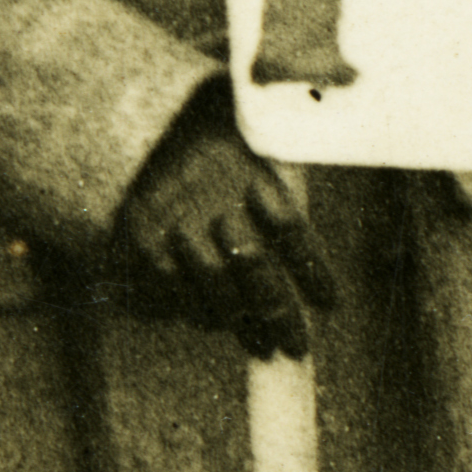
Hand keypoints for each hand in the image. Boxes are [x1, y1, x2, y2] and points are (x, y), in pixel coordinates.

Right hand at [102, 105, 320, 359]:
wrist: (149, 126)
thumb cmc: (221, 148)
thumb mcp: (263, 154)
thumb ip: (287, 201)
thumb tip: (307, 260)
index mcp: (254, 172)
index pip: (294, 228)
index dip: (314, 273)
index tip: (331, 305)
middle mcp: (215, 198)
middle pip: (255, 265)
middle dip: (280, 314)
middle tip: (296, 346)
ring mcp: (175, 220)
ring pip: (213, 285)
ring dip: (238, 321)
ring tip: (259, 344)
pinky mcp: (140, 237)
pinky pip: (168, 287)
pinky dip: (187, 310)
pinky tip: (205, 320)